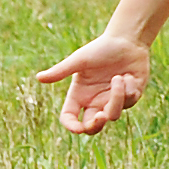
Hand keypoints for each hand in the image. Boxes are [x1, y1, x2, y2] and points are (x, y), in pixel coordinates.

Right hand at [34, 32, 151, 134]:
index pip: (70, 118)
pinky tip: (128, 74)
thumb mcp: (79, 60)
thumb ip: (61, 71)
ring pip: (113, 115)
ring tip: (119, 76)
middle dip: (96, 126)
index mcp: (79, 95)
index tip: (78, 128)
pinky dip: (129, 88)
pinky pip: (130, 101)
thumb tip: (39, 78)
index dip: (72, 126)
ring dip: (117, 96)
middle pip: (92, 128)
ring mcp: (113, 101)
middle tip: (101, 116)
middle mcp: (95, 101)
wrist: (126, 40)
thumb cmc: (100, 49)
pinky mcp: (130, 97)